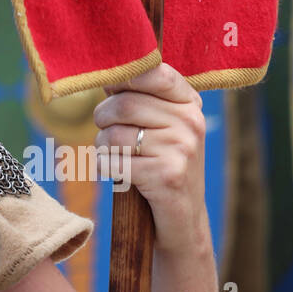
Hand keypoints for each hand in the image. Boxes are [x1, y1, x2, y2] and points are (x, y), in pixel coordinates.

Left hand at [93, 63, 209, 254]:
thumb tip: (105, 70)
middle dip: (103, 119)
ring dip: (104, 148)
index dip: (123, 76)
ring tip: (121, 158)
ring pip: (113, 134)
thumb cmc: (160, 165)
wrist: (182, 222)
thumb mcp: (160, 126)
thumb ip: (138, 96)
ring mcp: (181, 149)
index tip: (111, 87)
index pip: (153, 72)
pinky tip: (124, 177)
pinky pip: (113, 161)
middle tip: (109, 133)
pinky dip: (108, 169)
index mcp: (189, 104)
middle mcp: (190, 122)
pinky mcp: (166, 175)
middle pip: (122, 104)